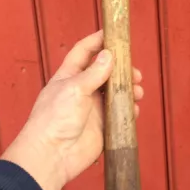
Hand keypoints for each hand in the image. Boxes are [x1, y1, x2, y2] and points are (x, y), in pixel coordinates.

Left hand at [1, 30, 143, 189]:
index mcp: (69, 76)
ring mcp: (92, 108)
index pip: (84, 51)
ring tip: (138, 91)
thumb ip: (94, 73)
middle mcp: (82, 89)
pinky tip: (134, 108)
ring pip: (115, 92)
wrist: (51, 156)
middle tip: (134, 72)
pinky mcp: (102, 126)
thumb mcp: (74, 89)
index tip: (114, 33)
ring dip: (128, 89)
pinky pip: (119, 113)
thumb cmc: (53, 119)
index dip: (98, 41)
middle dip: (122, 69)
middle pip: (105, 71)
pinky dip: (129, 109)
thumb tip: (109, 55)